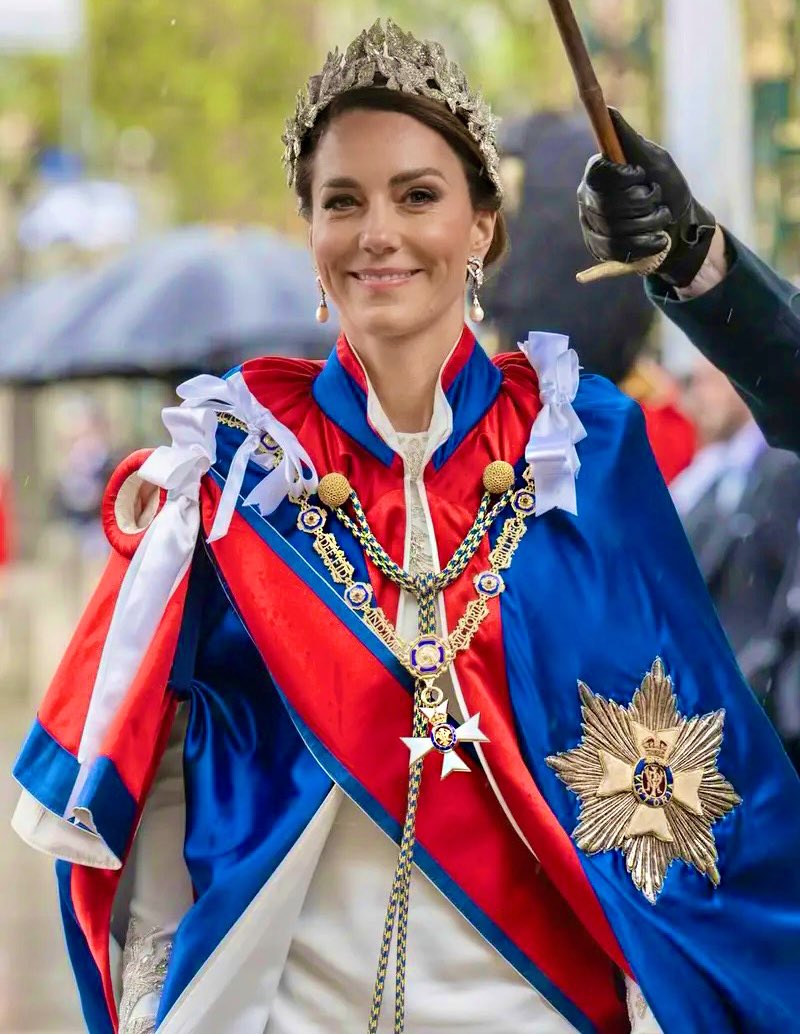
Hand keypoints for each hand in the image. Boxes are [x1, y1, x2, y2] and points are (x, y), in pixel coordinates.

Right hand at [577, 108, 715, 287]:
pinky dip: (645, 244)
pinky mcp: (600, 249)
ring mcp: (592, 225)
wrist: (680, 227)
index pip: (599, 175)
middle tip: (656, 198)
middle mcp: (588, 198)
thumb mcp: (655, 160)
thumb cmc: (668, 188)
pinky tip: (657, 239)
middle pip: (608, 203)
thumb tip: (608, 110)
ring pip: (615, 228)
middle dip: (642, 202)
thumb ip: (630, 141)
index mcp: (598, 173)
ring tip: (661, 219)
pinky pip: (618, 250)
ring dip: (648, 223)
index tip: (641, 176)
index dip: (623, 178)